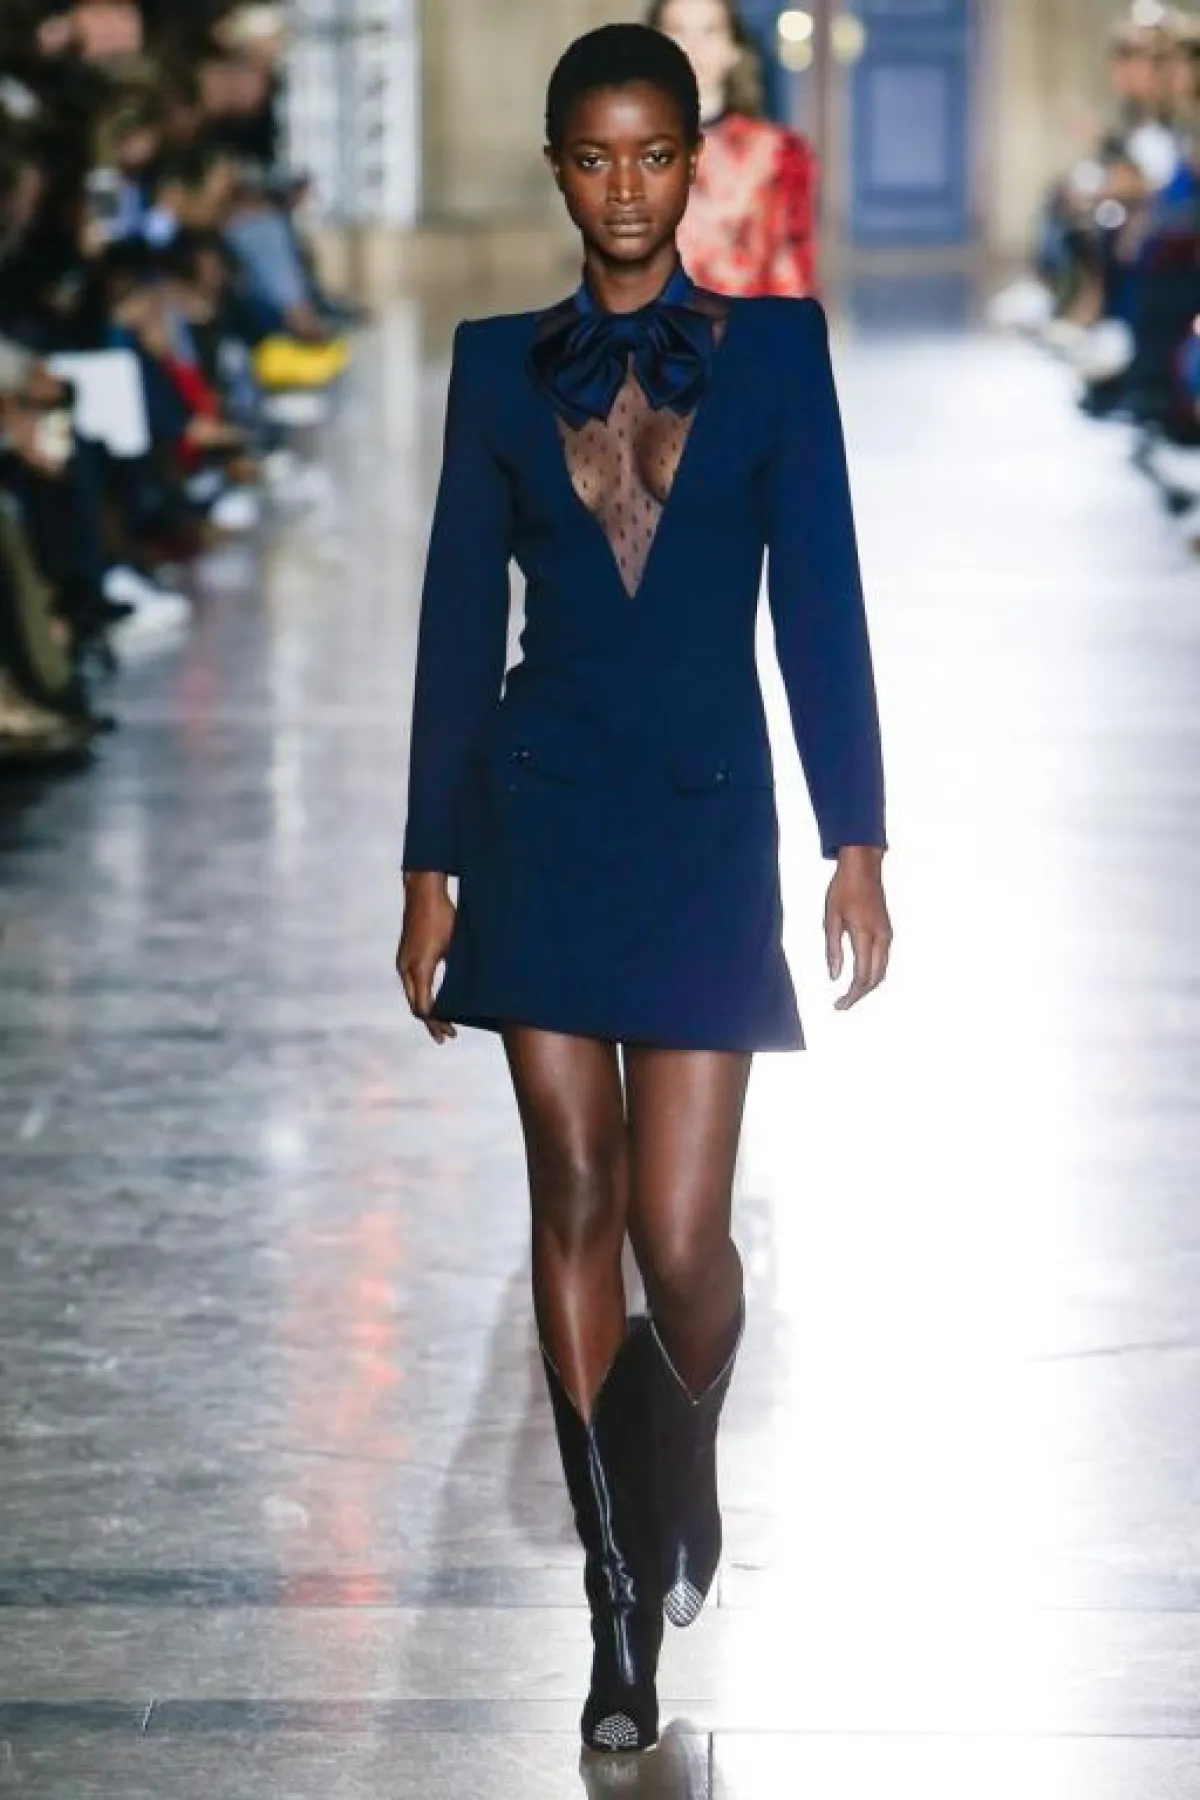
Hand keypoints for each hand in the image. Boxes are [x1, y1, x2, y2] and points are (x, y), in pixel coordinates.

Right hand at [397, 873, 457, 1043]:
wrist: (422, 894)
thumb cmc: (444, 916)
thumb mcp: (456, 946)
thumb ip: (457, 972)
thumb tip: (471, 996)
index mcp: (420, 967)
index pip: (424, 1007)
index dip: (437, 1023)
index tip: (450, 1033)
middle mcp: (406, 968)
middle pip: (415, 1006)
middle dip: (432, 1023)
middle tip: (448, 1036)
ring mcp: (402, 962)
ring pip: (412, 996)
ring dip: (426, 1011)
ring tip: (442, 1023)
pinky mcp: (404, 957)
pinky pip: (411, 985)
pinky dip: (422, 997)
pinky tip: (435, 1002)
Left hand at [825, 846, 891, 1012]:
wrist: (863, 867)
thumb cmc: (843, 889)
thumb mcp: (831, 918)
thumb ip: (833, 949)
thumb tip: (835, 976)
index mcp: (865, 934)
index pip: (862, 975)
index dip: (851, 995)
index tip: (839, 1005)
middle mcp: (881, 937)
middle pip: (875, 978)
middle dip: (859, 995)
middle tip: (842, 1004)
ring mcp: (887, 934)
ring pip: (882, 971)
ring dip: (868, 986)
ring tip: (850, 994)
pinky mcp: (887, 931)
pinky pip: (884, 960)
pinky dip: (873, 973)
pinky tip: (860, 976)